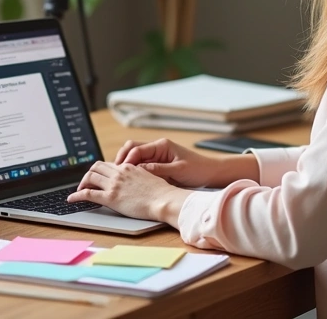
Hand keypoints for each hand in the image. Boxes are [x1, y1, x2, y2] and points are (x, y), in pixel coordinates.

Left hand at [66, 162, 190, 224]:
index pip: (108, 164)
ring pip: (90, 177)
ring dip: (82, 183)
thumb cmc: (162, 193)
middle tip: (86, 183)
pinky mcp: (111, 197)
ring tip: (78, 191)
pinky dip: (77, 195)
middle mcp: (119, 173)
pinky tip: (72, 199)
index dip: (100, 170)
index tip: (97, 177)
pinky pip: (88, 193)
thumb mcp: (150, 179)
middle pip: (96, 167)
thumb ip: (139, 177)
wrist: (164, 199)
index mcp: (128, 167)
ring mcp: (114, 184)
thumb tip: (138, 182)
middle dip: (88, 174)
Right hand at [114, 138, 257, 187]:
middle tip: (113, 174)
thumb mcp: (178, 171)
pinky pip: (142, 165)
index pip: (136, 149)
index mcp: (162, 146)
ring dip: (126, 166)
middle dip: (121, 160)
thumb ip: (158, 170)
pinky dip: (134, 171)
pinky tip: (130, 181)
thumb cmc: (198, 170)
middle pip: (132, 149)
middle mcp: (158, 148)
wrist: (212, 173)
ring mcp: (157, 156)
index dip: (126, 160)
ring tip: (118, 178)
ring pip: (135, 157)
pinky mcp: (159, 164)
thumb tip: (140, 170)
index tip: (119, 171)